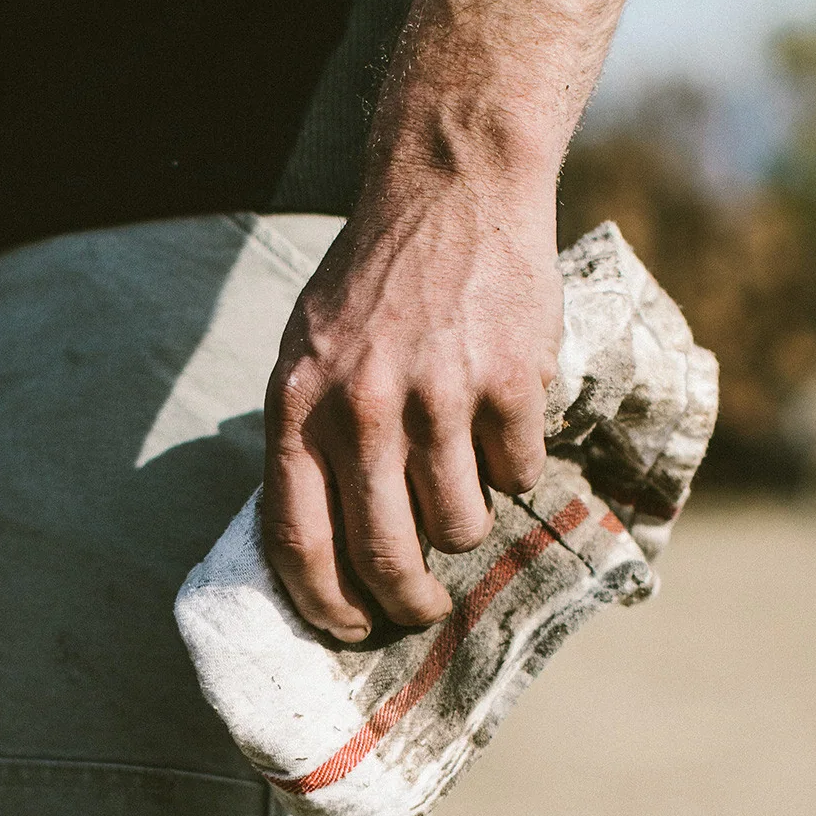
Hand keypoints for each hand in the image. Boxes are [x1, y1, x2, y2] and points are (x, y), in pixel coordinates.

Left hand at [262, 165, 562, 642]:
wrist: (450, 187)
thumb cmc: (371, 283)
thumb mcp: (306, 355)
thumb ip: (305, 441)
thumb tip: (316, 549)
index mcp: (298, 407)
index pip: (298, 542)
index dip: (324, 604)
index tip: (350, 628)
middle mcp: (362, 408)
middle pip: (385, 556)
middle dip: (409, 604)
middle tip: (424, 610)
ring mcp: (438, 396)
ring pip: (460, 527)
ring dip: (467, 530)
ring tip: (464, 490)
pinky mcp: (509, 383)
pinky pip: (518, 473)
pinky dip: (515, 466)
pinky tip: (501, 425)